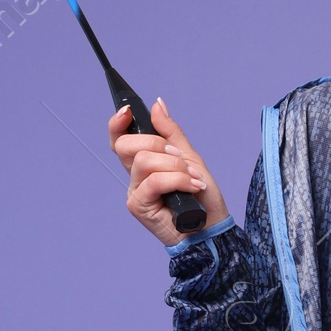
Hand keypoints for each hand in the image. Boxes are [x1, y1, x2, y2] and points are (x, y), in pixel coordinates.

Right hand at [113, 99, 230, 245]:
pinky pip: (154, 181)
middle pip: (126, 145)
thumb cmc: (202, 197)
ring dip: (175, 166)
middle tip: (180, 157)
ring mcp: (135, 191)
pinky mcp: (138, 206)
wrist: (213, 227)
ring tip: (193, 178)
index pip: (120, 138)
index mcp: (143, 162)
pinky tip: (192, 187)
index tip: (128, 110)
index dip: (117, 123)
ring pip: (144, 161)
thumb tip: (157, 104)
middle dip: (157, 144)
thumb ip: (171, 133)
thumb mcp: (190, 157)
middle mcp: (134, 176)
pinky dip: (177, 180)